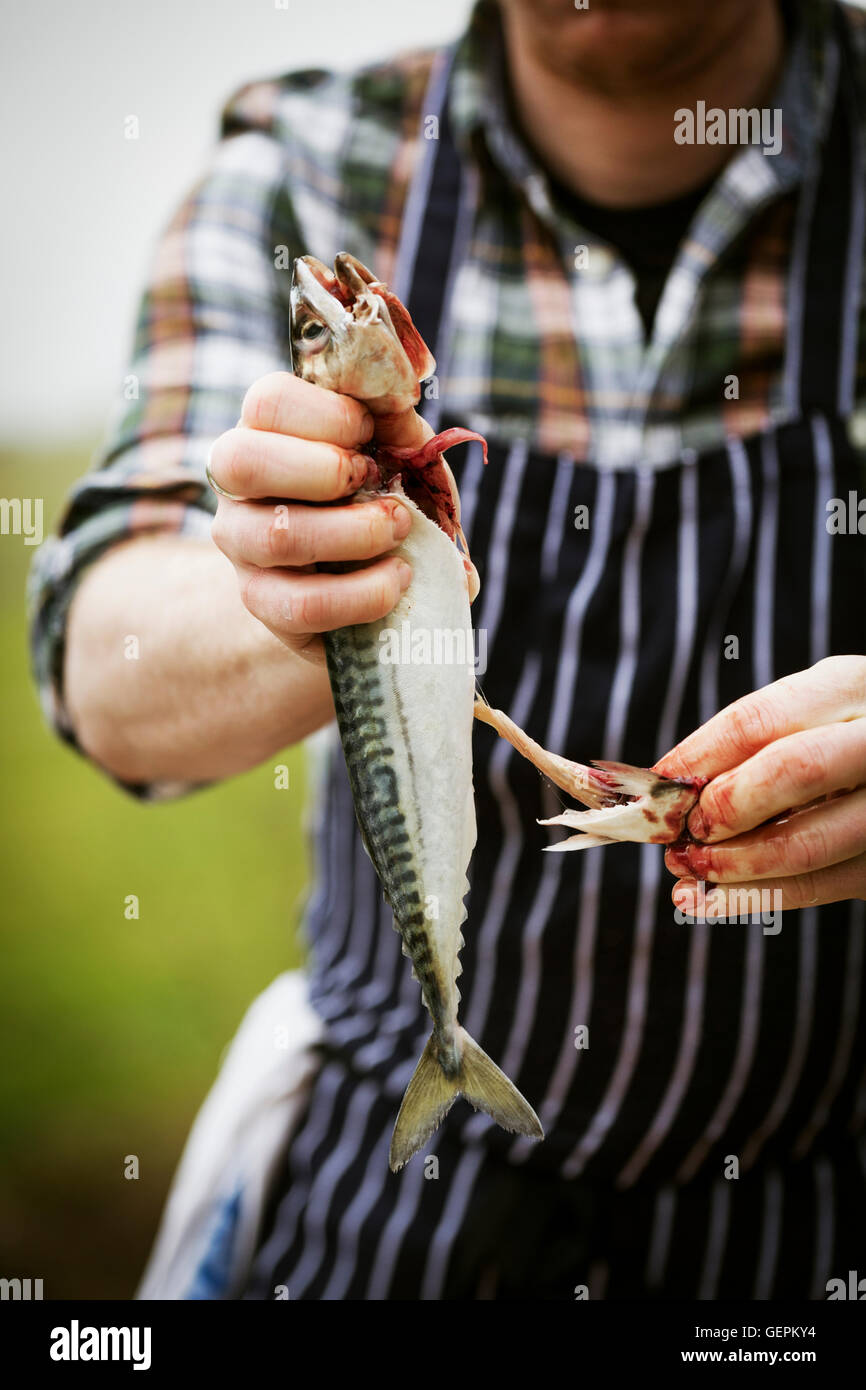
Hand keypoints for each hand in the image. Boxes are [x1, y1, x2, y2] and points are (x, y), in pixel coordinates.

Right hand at [208, 372, 417, 662]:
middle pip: (242, 461)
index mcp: (261, 431)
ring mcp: (241, 548)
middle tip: (376, 481)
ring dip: (357, 534)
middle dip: (326, 470)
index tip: (371, 434)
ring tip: (399, 531)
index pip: (268, 402)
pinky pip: (304, 604)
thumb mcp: (388, 450)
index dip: (331, 414)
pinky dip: (364, 593)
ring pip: (279, 537)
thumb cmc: (368, 497)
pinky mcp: (263, 604)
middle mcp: (236, 487)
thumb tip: (398, 401)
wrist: (346, 578)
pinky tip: (396, 580)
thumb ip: (393, 422)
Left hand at [655, 656, 865, 912]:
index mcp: (853, 686)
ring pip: (807, 844)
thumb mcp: (811, 715)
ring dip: (732, 863)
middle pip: (795, 770)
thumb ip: (755, 742)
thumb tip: (674, 786)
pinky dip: (754, 897)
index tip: (659, 784)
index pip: (762, 718)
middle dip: (725, 806)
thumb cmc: (841, 738)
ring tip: (687, 868)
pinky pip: (819, 888)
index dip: (700, 755)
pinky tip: (709, 899)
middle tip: (684, 831)